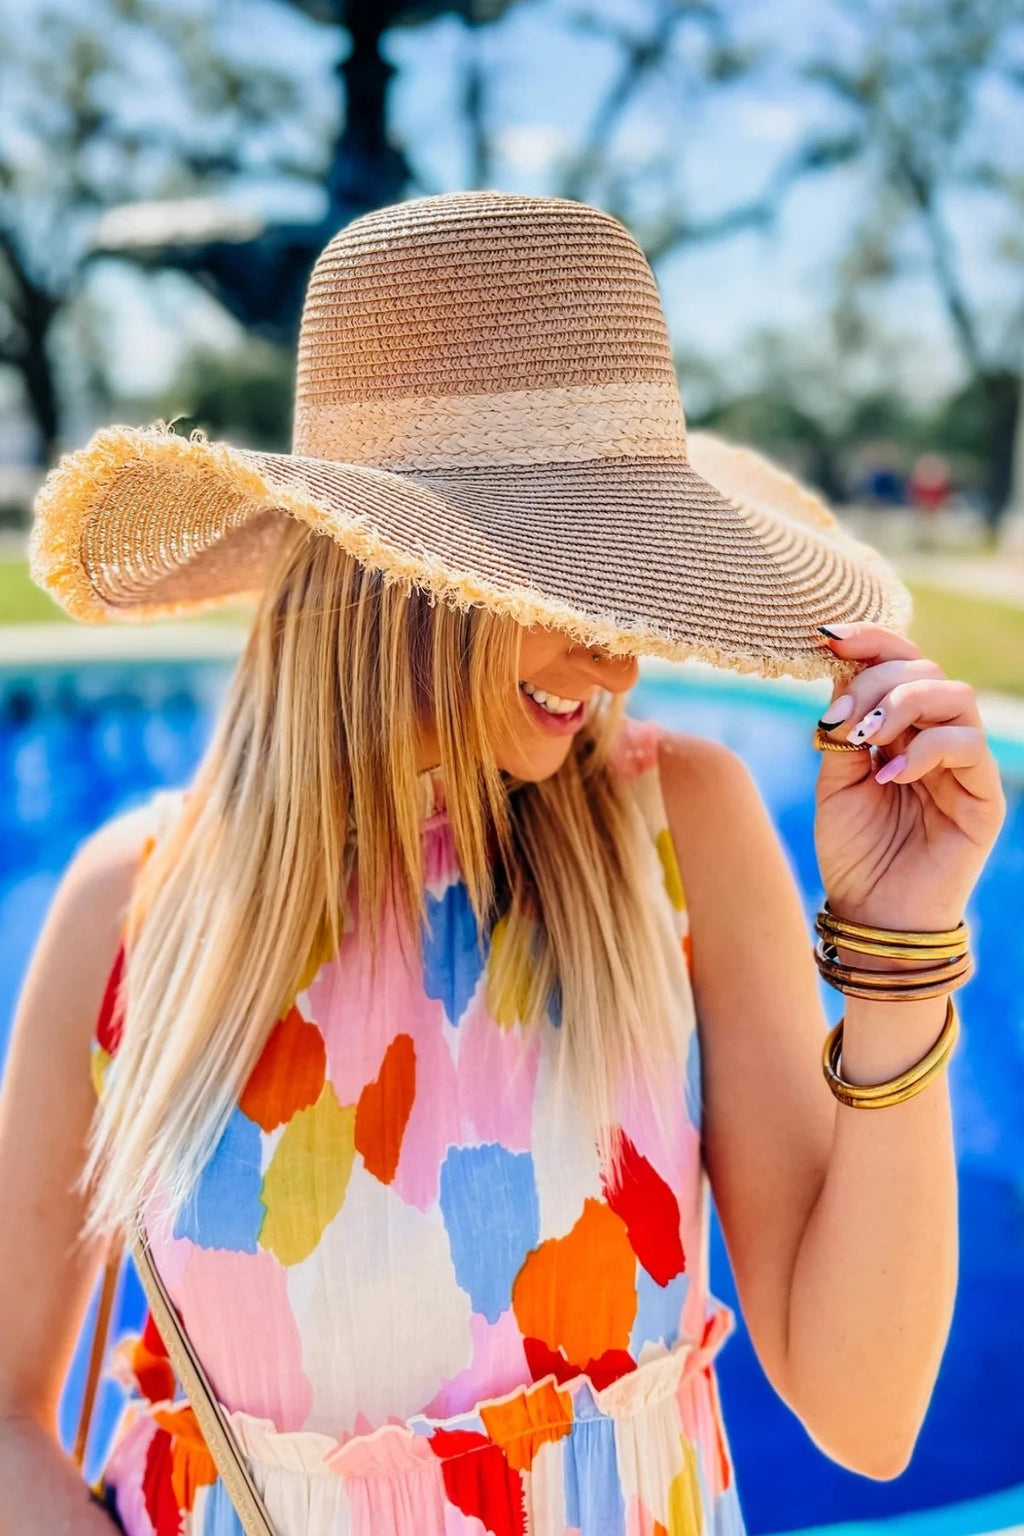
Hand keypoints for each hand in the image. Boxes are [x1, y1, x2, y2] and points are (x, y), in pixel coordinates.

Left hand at [813, 622, 1005, 932]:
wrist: (872, 913)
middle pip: (922, 667)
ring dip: (901, 704)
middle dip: (873, 682)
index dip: (869, 639)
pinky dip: (924, 749)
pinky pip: (966, 746)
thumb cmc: (852, 850)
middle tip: (839, 720)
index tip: (826, 636)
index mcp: (898, 726)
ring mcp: (962, 764)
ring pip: (952, 695)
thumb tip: (839, 670)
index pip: (897, 661)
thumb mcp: (834, 781)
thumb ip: (842, 729)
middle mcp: (934, 735)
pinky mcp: (983, 796)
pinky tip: (888, 776)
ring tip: (864, 739)